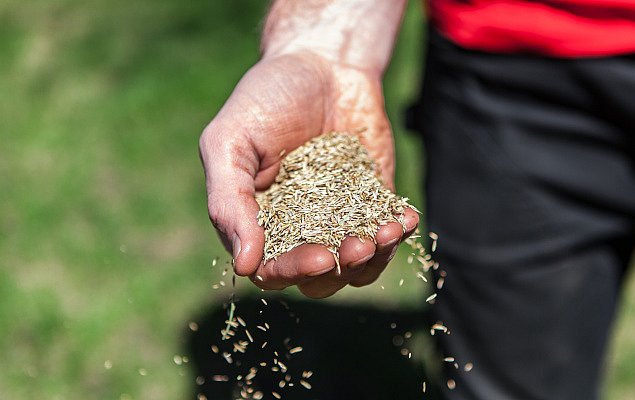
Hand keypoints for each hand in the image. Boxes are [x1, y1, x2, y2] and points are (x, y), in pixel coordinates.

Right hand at [199, 51, 418, 297]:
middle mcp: (299, 230)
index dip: (294, 271)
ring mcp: (340, 218)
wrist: (321, 61)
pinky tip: (404, 219)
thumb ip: (229, 202)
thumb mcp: (230, 142)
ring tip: (387, 233)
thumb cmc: (265, 99)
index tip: (320, 258)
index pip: (273, 270)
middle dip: (341, 270)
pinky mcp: (374, 201)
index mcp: (259, 224)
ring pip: (358, 266)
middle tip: (356, 246)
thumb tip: (244, 267)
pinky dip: (398, 234)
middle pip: (319, 279)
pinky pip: (387, 233)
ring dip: (376, 259)